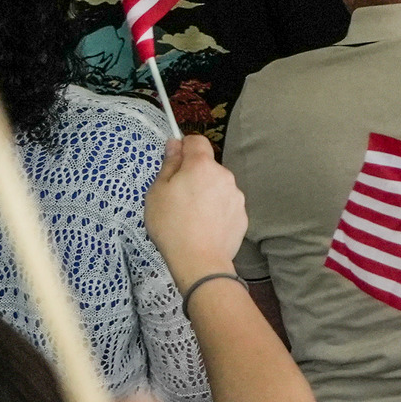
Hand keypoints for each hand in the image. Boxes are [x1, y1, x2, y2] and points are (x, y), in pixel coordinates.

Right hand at [143, 138, 248, 282]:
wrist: (199, 260)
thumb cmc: (171, 224)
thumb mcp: (158, 192)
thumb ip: (169, 164)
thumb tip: (175, 143)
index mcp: (202, 166)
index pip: (197, 141)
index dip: (184, 147)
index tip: (173, 162)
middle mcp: (225, 175)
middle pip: (207, 167)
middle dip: (193, 176)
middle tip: (176, 198)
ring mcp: (236, 196)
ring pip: (217, 187)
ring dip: (206, 194)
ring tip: (190, 217)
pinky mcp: (242, 215)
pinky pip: (226, 206)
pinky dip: (216, 211)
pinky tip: (204, 227)